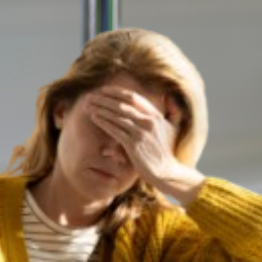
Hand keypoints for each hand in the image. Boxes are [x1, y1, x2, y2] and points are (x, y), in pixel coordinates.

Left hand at [88, 86, 204, 204]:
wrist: (166, 171)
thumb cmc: (167, 149)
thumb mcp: (173, 127)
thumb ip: (172, 110)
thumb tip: (168, 96)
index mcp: (156, 115)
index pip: (133, 97)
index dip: (116, 92)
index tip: (103, 90)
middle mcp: (148, 121)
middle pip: (122, 104)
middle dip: (104, 99)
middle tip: (90, 96)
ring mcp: (141, 133)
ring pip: (116, 116)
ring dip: (101, 109)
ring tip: (88, 105)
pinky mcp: (133, 145)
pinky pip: (115, 130)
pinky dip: (104, 122)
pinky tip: (94, 117)